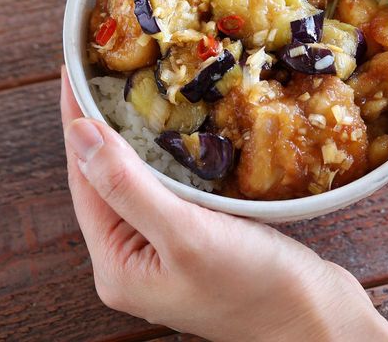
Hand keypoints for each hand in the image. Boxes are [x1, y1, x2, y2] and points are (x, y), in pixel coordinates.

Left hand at [61, 67, 387, 341]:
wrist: (314, 320)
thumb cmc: (253, 285)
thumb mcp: (185, 234)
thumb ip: (127, 186)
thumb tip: (80, 133)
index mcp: (116, 262)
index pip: (85, 176)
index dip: (76, 120)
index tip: (73, 71)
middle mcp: (132, 255)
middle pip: (104, 177)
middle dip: (99, 125)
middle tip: (98, 73)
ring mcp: (162, 247)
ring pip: (135, 178)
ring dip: (128, 136)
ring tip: (125, 90)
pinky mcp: (193, 237)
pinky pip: (164, 185)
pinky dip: (160, 153)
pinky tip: (169, 129)